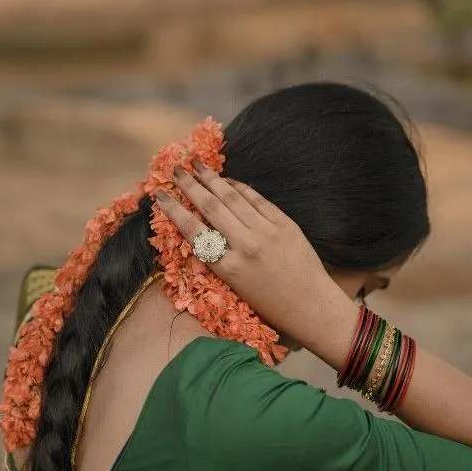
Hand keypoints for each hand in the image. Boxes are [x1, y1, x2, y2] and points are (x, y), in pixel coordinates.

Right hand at [156, 163, 354, 356]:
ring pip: (233, 197)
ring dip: (212, 179)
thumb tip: (202, 228)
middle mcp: (246, 246)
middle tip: (176, 170)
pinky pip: (256, 199)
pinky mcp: (284, 223)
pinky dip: (239, 187)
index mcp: (228, 268)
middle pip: (211, 207)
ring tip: (197, 165)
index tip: (161, 195)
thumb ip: (220, 258)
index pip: (194, 231)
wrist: (310, 305)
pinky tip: (227, 180)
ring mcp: (267, 232)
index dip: (174, 210)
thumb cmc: (270, 304)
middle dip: (190, 185)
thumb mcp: (236, 287)